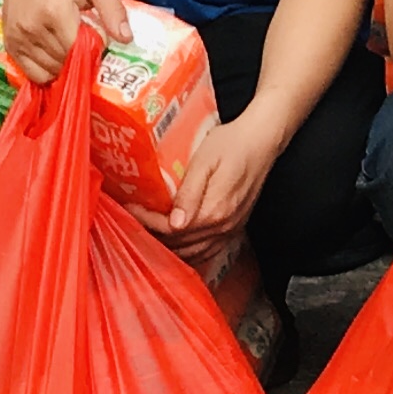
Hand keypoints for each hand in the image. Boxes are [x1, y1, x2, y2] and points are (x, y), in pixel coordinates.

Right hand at [0, 0, 135, 81]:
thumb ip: (112, 9)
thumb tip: (126, 38)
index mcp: (56, 11)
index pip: (79, 50)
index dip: (93, 50)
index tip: (99, 40)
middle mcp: (34, 28)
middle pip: (65, 63)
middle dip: (80, 57)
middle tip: (85, 40)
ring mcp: (19, 39)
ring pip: (51, 72)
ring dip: (65, 65)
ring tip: (68, 42)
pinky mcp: (10, 45)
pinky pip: (34, 74)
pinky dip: (48, 70)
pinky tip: (55, 52)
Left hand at [148, 105, 283, 259]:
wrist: (262, 140)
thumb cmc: (232, 143)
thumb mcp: (205, 161)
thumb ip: (189, 193)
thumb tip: (174, 223)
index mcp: (213, 211)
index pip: (170, 229)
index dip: (146, 222)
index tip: (131, 209)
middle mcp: (222, 226)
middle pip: (179, 245)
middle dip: (153, 235)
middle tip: (134, 220)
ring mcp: (230, 230)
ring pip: (193, 253)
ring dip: (169, 246)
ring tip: (150, 231)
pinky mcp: (235, 227)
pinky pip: (208, 250)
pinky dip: (189, 251)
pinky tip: (177, 242)